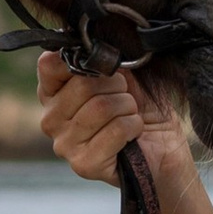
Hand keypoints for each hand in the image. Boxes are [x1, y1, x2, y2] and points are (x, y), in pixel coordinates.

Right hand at [36, 50, 186, 184]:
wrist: (163, 147)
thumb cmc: (140, 108)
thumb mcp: (122, 75)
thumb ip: (101, 60)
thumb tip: (94, 49)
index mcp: (53, 94)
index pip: (49, 65)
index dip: (83, 61)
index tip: (105, 69)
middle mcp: (51, 120)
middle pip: (82, 85)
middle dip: (117, 87)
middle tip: (126, 99)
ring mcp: (64, 145)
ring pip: (101, 107)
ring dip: (128, 108)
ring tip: (130, 116)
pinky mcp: (84, 164)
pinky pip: (116, 130)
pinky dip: (133, 127)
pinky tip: (133, 135)